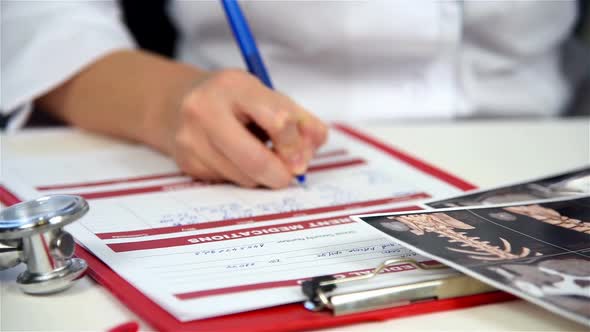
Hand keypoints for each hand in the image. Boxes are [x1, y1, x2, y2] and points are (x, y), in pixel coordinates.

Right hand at [162, 69, 327, 188]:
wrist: (175, 103)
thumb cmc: (233, 100)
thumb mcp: (267, 96)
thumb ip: (300, 118)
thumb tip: (317, 142)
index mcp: (233, 86)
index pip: (278, 120)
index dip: (297, 145)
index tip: (302, 156)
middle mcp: (205, 111)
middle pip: (256, 161)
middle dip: (281, 174)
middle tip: (290, 174)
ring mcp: (191, 140)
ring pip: (244, 178)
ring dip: (261, 175)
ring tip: (256, 153)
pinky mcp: (187, 164)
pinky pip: (229, 182)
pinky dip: (242, 176)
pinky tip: (235, 157)